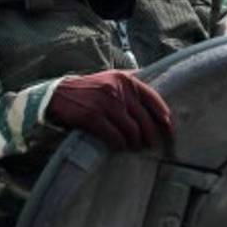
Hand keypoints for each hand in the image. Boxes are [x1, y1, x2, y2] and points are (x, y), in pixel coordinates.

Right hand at [47, 70, 172, 149]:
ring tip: (135, 147)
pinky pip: (115, 136)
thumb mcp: (111, 78)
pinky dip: (120, 144)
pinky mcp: (92, 116)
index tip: (168, 128)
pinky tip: (120, 147)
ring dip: (135, 142)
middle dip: (150, 135)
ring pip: (131, 130)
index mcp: (125, 79)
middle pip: (144, 119)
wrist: (58, 94)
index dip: (163, 116)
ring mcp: (105, 103)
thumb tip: (155, 99)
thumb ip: (131, 84)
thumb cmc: (89, 89)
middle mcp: (117, 89)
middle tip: (151, 145)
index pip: (153, 98)